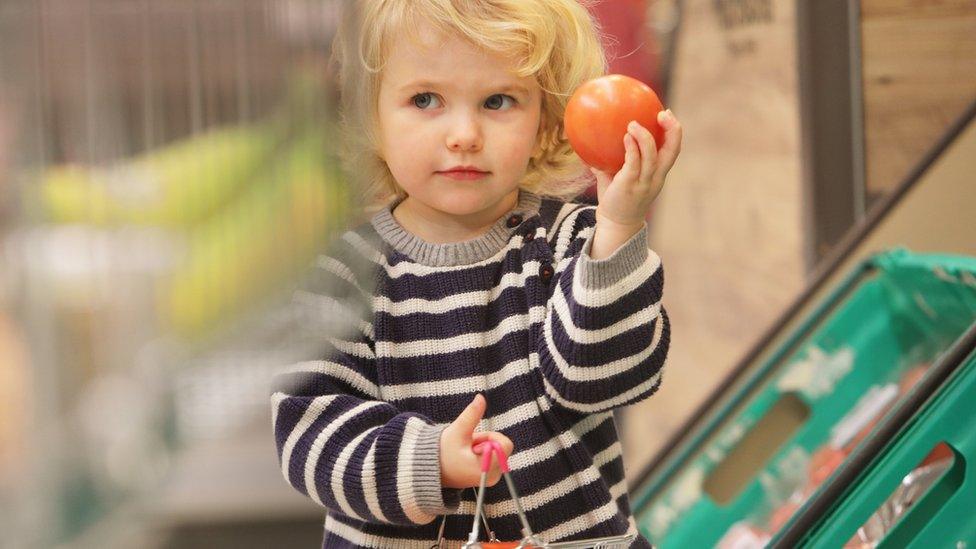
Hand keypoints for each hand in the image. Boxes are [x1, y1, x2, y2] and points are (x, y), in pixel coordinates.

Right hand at [440, 394, 513, 488]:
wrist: (431, 469)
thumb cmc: (442, 452)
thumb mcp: (458, 430)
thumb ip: (472, 414)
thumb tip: (481, 397)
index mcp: (486, 468)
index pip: (505, 445)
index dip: (491, 437)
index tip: (475, 439)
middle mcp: (492, 477)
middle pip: (502, 448)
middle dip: (486, 441)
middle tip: (468, 444)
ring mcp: (490, 478)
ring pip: (496, 451)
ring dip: (483, 446)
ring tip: (465, 450)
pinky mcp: (486, 477)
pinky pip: (492, 458)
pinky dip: (482, 453)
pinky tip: (467, 456)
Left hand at [591, 110, 681, 227]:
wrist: (615, 224)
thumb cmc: (617, 198)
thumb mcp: (618, 176)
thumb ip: (611, 160)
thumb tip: (593, 140)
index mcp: (658, 174)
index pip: (673, 151)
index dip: (674, 132)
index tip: (668, 113)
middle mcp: (656, 178)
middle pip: (672, 151)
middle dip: (673, 130)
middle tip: (664, 113)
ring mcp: (644, 182)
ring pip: (652, 156)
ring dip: (645, 138)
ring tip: (634, 124)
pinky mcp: (630, 186)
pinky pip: (634, 164)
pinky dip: (632, 149)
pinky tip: (626, 137)